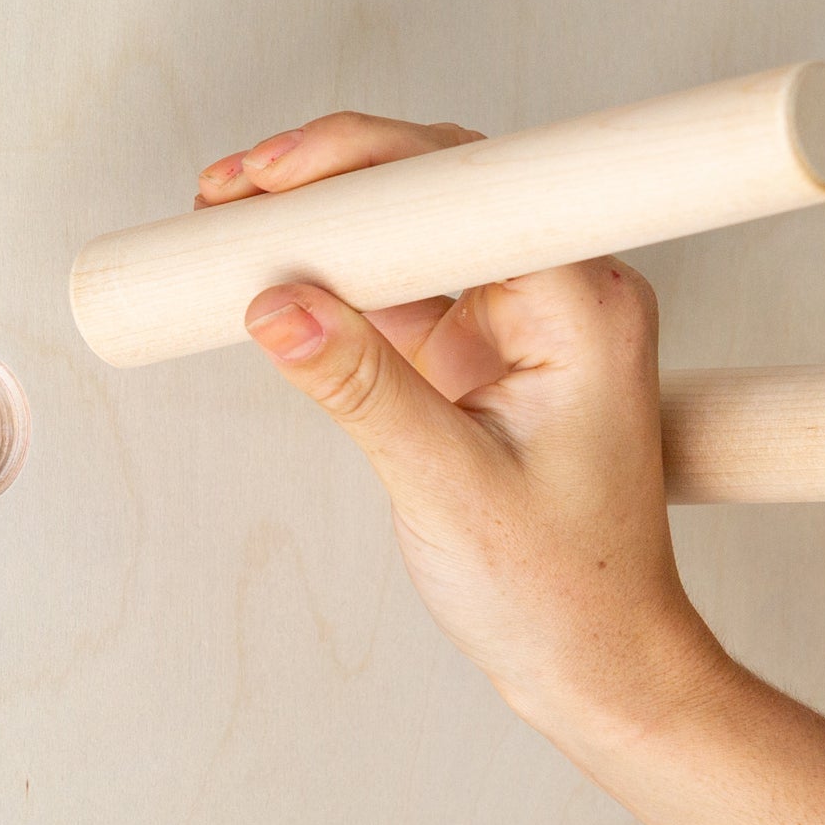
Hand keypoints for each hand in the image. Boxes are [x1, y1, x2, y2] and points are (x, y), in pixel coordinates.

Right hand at [196, 111, 726, 746]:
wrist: (597, 664)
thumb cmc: (564, 591)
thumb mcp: (449, 489)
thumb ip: (361, 389)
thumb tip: (276, 304)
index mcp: (583, 303)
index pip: (465, 183)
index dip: (361, 160)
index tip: (272, 176)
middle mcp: (560, 290)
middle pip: (433, 185)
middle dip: (325, 179)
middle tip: (228, 194)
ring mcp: (518, 317)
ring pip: (409, 227)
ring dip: (321, 223)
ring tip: (231, 222)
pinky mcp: (480, 349)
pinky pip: (399, 283)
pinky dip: (333, 277)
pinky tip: (272, 274)